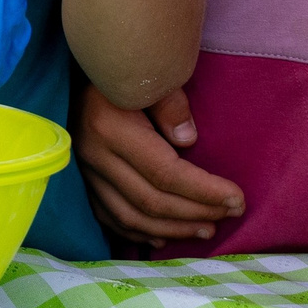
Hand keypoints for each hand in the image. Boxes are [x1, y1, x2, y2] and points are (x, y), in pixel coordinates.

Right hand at [76, 84, 241, 244]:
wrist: (71, 72)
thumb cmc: (117, 70)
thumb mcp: (146, 76)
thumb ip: (169, 104)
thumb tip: (188, 141)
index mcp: (109, 127)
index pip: (164, 173)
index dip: (204, 191)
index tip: (237, 198)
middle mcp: (93, 155)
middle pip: (151, 200)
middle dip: (196, 211)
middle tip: (231, 213)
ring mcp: (82, 172)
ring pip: (130, 216)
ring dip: (172, 229)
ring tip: (207, 228)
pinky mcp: (79, 180)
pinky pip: (109, 218)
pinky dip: (138, 233)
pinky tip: (163, 237)